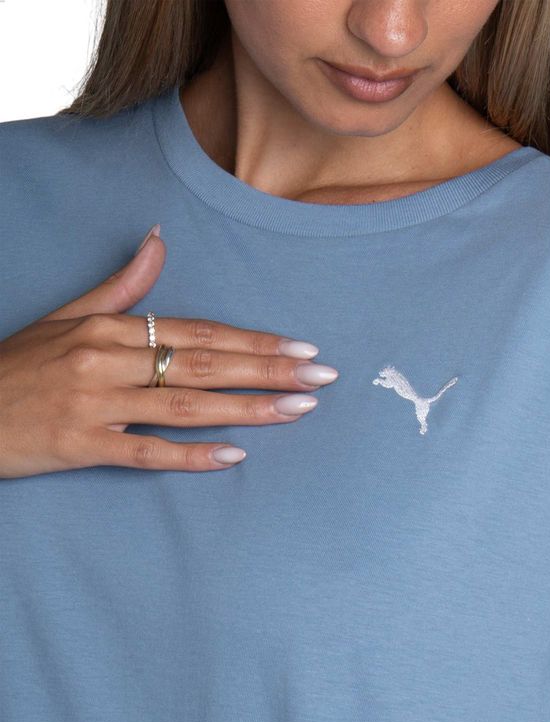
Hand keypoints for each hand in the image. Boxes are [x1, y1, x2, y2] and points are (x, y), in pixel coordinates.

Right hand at [0, 225, 337, 478]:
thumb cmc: (20, 364)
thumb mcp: (68, 315)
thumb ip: (122, 285)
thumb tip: (159, 239)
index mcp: (110, 328)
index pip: (199, 333)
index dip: (253, 341)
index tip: (301, 348)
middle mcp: (107, 360)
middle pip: (204, 364)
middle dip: (268, 371)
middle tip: (321, 377)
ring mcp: (95, 403)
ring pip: (185, 405)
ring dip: (247, 408)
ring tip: (297, 410)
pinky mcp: (81, 445)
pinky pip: (146, 452)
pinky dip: (191, 455)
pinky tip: (234, 455)